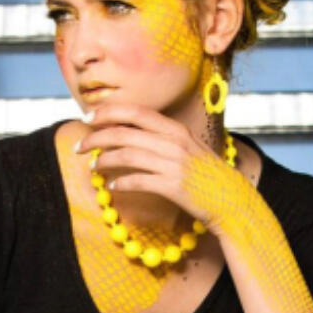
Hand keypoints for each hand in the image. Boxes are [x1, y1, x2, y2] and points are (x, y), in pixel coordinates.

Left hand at [78, 102, 237, 233]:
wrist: (232, 199)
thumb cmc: (207, 175)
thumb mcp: (189, 147)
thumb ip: (164, 137)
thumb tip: (131, 134)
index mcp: (175, 129)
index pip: (135, 112)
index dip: (108, 112)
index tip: (89, 118)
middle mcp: (173, 142)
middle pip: (124, 132)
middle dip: (96, 137)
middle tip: (80, 146)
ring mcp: (173, 164)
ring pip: (127, 155)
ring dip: (104, 160)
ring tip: (93, 167)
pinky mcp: (173, 186)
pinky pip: (138, 181)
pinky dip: (121, 182)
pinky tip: (112, 186)